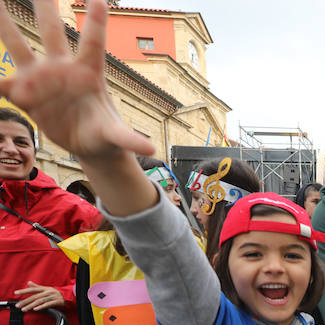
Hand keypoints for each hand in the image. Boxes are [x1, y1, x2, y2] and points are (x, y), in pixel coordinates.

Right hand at [0, 0, 154, 160]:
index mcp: (89, 74)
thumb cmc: (106, 134)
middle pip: (51, 31)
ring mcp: (41, 80)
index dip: (96, 22)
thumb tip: (150, 150)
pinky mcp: (25, 95)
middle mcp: (63, 69)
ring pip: (18, 47)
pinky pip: (2, 84)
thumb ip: (129, 139)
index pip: (93, 43)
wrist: (89, 145)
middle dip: (45, 6)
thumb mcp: (116, 137)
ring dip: (4, 24)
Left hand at [14, 281, 63, 310]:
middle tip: (18, 305)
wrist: (68, 296)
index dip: (24, 291)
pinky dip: (41, 307)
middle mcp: (47, 292)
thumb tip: (28, 283)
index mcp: (44, 289)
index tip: (16, 293)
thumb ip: (37, 287)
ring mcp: (52, 297)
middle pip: (34, 297)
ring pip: (39, 301)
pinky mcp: (57, 302)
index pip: (32, 289)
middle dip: (25, 301)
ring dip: (31, 306)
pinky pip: (48, 304)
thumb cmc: (55, 293)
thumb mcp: (46, 289)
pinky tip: (35, 309)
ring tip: (24, 309)